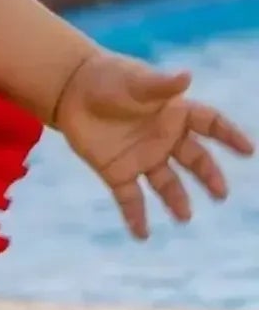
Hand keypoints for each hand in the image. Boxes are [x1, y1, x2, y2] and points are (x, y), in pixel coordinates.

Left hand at [54, 49, 253, 239]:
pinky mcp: (117, 172)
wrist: (69, 89)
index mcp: (173, 113)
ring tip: (184, 217)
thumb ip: (159, 84)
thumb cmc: (107, 79)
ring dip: (177, 201)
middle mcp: (164, 139)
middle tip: (220, 193)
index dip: (229, 135)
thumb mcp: (134, 80)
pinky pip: (130, 198)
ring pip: (167, 183)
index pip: (210, 124)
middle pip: (195, 160)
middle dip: (209, 176)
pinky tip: (142, 234)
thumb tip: (187, 75)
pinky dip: (136, 216)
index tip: (247, 150)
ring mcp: (142, 158)